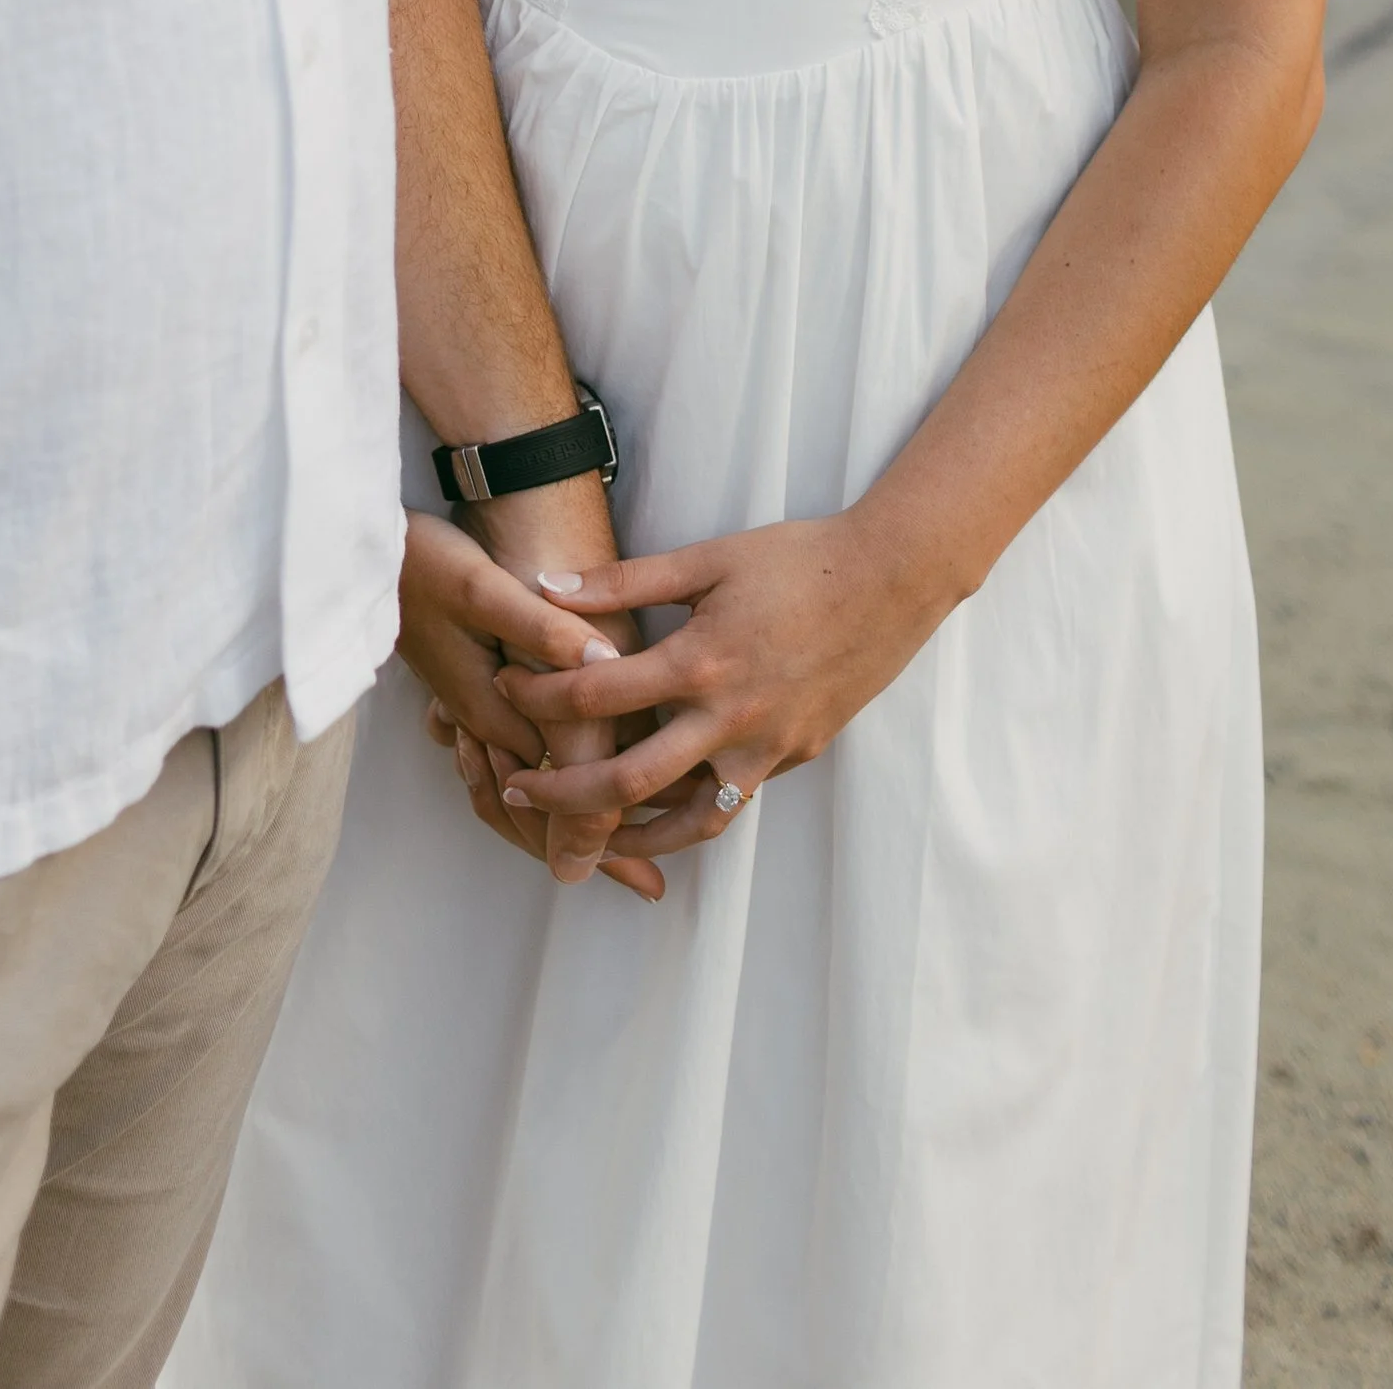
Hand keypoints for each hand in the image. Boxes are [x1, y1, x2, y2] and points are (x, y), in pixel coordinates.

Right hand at [396, 512, 662, 897]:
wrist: (363, 546)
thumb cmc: (423, 564)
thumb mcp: (482, 590)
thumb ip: (542, 631)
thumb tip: (603, 662)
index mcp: (495, 710)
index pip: (562, 796)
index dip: (605, 841)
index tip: (648, 881)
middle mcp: (480, 721)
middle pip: (532, 810)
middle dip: (586, 849)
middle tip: (643, 886)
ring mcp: (465, 708)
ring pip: (506, 791)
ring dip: (549, 825)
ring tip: (594, 853)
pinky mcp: (458, 688)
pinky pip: (488, 762)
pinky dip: (518, 789)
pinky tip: (531, 784)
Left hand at [488, 508, 946, 857]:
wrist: (892, 580)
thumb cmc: (797, 559)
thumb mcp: (707, 559)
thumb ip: (625, 582)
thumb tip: (549, 587)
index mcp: (700, 662)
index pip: (594, 695)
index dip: (537, 696)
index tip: (500, 688)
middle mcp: (730, 719)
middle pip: (627, 782)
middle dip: (562, 793)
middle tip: (513, 787)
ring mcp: (766, 749)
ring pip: (686, 820)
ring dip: (627, 833)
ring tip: (581, 833)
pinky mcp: (794, 758)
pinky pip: (729, 803)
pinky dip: (688, 819)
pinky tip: (658, 814)